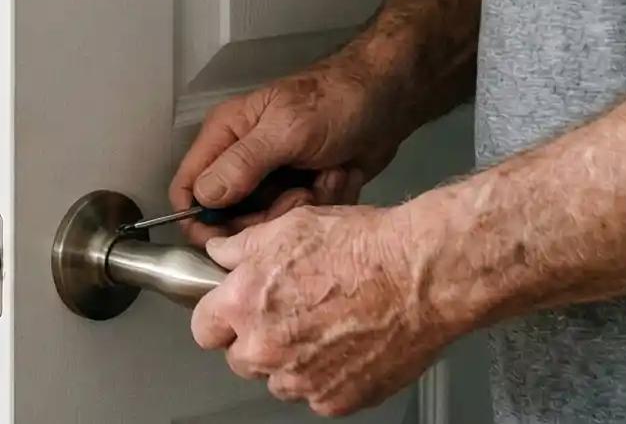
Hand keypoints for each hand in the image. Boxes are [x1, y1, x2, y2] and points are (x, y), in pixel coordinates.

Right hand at [169, 63, 405, 242]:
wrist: (389, 99)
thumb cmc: (335, 102)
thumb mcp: (287, 130)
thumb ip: (243, 164)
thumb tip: (202, 197)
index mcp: (225, 137)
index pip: (188, 188)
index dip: (198, 220)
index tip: (227, 240)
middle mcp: (242, 161)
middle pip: (230, 218)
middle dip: (266, 217)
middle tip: (298, 194)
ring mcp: (274, 179)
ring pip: (269, 224)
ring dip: (301, 208)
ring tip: (325, 177)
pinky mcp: (303, 192)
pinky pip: (301, 221)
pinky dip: (323, 204)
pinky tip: (339, 177)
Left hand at [191, 205, 462, 416]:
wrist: (421, 276)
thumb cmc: (364, 248)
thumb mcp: (291, 226)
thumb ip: (242, 247)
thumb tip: (220, 253)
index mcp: (245, 304)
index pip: (204, 329)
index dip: (220, 317)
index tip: (235, 313)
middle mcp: (267, 348)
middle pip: (240, 359)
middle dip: (257, 340)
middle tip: (291, 313)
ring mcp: (301, 380)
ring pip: (279, 380)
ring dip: (292, 361)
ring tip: (327, 327)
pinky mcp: (335, 400)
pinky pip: (317, 394)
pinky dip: (328, 377)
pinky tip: (349, 345)